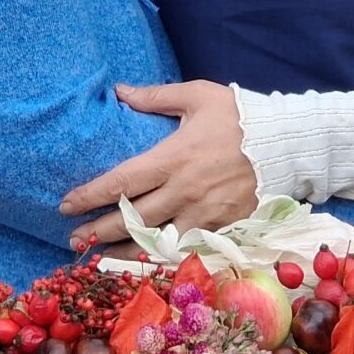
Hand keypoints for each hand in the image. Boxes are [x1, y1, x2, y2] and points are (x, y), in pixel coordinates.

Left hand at [59, 83, 258, 250]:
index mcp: (174, 157)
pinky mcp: (223, 226)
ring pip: (157, 240)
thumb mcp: (197, 96)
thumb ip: (156, 97)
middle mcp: (185, 190)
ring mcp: (205, 213)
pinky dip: (163, 256)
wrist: (287, 143)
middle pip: (133, 218)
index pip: (122, 181)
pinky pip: (186, 247)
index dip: (91, 195)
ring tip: (100, 258)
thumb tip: (120, 92)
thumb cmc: (239, 116)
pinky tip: (145, 261)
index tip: (66, 204)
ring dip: (126, 251)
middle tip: (74, 240)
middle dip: (99, 230)